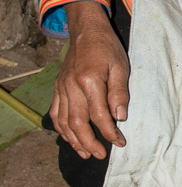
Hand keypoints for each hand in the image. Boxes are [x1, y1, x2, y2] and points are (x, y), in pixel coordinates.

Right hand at [51, 1, 129, 159]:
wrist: (86, 31)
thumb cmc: (106, 48)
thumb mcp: (120, 66)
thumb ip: (120, 93)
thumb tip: (120, 117)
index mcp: (89, 80)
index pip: (99, 115)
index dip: (110, 132)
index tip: (120, 142)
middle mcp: (71, 86)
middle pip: (77, 122)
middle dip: (90, 142)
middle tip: (101, 155)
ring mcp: (61, 88)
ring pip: (63, 121)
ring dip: (74, 140)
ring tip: (86, 154)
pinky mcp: (58, 88)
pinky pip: (55, 113)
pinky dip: (61, 129)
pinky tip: (71, 139)